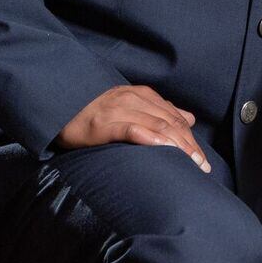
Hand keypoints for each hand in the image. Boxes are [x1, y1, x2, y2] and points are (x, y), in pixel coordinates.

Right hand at [55, 85, 209, 172]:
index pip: (176, 118)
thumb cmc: (94, 111)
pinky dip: (151, 138)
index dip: (192, 139)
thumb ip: (158, 111)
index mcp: (143, 95)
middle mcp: (134, 99)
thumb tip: (188, 118)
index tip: (202, 159)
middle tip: (202, 167)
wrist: (59, 104)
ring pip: (158, 126)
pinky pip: (132, 129)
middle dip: (190, 146)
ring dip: (178, 146)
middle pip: (172, 123)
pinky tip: (164, 149)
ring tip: (190, 164)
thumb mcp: (130, 104)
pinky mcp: (104, 123)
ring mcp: (120, 110)